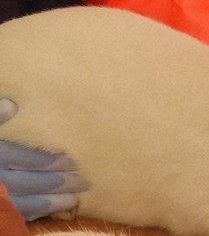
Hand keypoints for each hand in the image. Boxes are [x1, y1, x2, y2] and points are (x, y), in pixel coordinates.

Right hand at [0, 99, 86, 220]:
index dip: (51, 161)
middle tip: (83, 184)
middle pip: (30, 182)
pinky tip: (42, 215)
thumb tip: (12, 104)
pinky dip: (28, 217)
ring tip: (73, 202)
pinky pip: (10, 218)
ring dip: (50, 204)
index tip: (73, 163)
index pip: (26, 158)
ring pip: (23, 205)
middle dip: (59, 184)